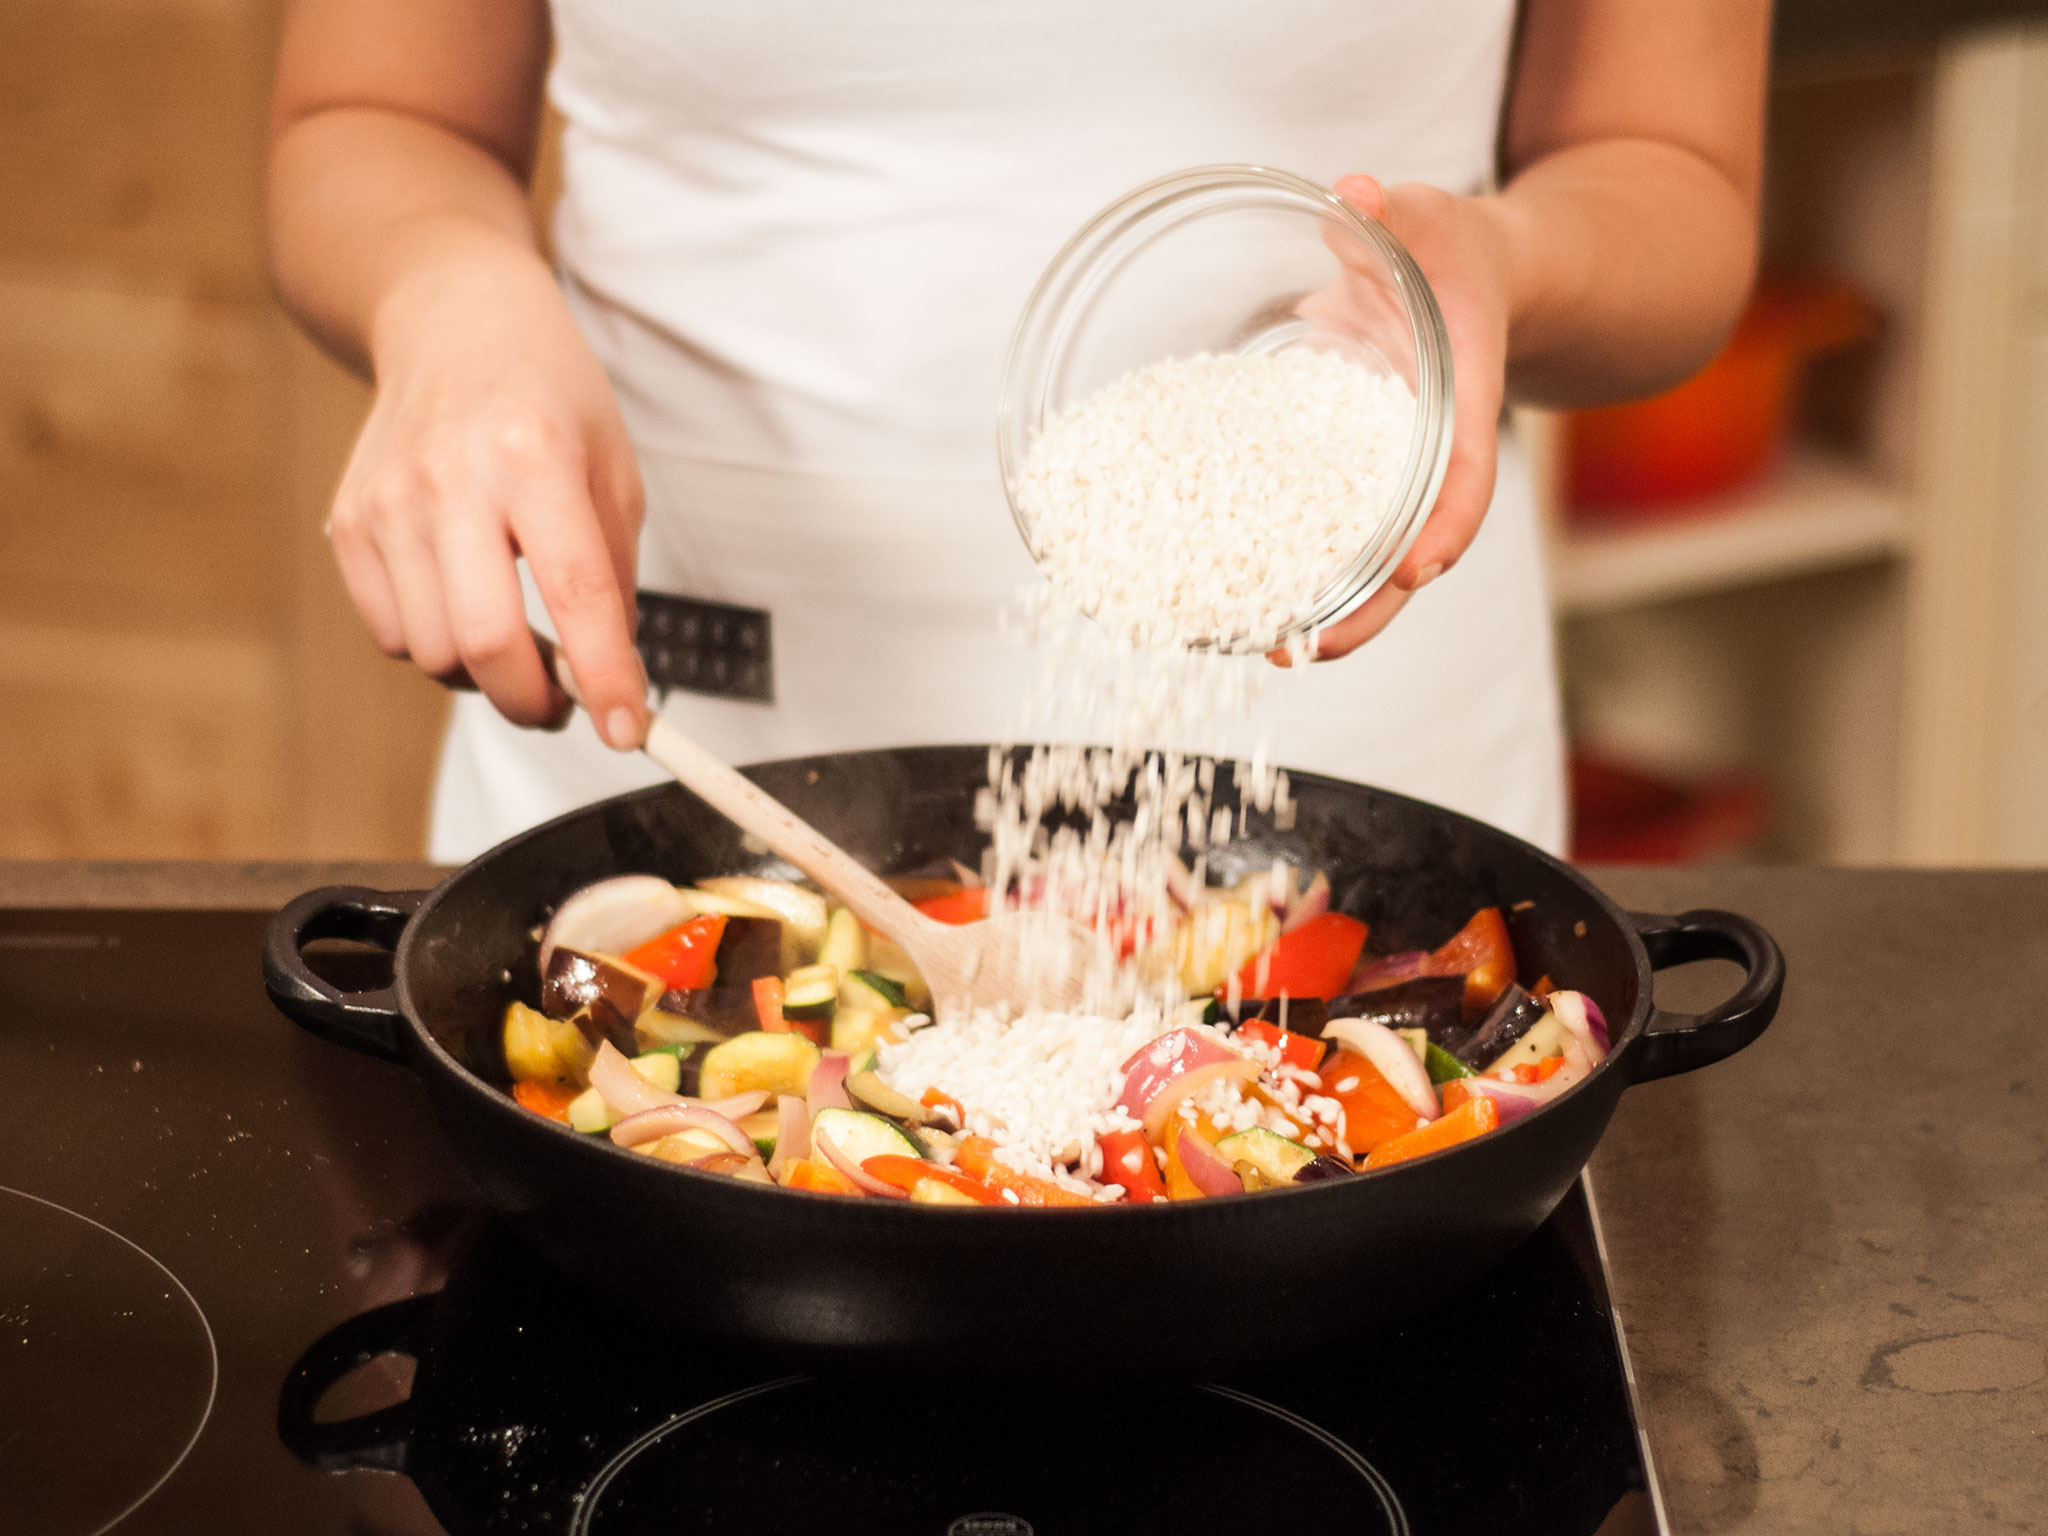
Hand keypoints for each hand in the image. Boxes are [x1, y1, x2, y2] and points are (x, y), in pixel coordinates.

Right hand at [327, 240, 650, 748]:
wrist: (453, 321)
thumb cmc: (548, 398)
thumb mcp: (613, 470)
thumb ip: (614, 579)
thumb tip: (612, 684)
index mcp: (536, 456)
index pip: (576, 596)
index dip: (604, 680)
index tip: (627, 732)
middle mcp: (452, 477)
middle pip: (485, 642)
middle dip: (532, 701)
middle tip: (561, 705)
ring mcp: (389, 500)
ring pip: (433, 652)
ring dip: (482, 674)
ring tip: (515, 639)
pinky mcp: (349, 520)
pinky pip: (391, 632)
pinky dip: (434, 644)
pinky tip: (462, 602)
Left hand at [1276, 174, 1514, 663]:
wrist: (1472, 279)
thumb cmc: (1448, 248)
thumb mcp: (1426, 216)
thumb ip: (1393, 209)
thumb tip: (1355, 194)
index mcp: (1459, 397)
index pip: (1466, 472)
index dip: (1446, 522)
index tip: (1420, 568)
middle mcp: (1428, 452)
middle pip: (1412, 551)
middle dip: (1367, 608)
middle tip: (1306, 650)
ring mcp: (1393, 475)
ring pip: (1371, 560)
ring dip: (1327, 610)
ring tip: (1264, 648)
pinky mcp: (1354, 478)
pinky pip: (1331, 533)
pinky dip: (1296, 570)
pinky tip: (1242, 601)